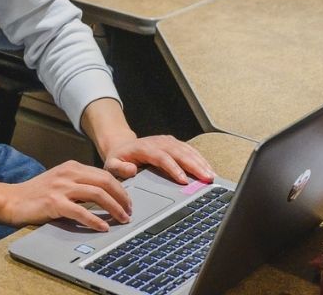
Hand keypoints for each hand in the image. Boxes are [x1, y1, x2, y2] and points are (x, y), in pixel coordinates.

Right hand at [1, 160, 131, 231]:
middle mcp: (68, 173)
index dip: (120, 188)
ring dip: (114, 208)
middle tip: (129, 211)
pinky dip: (95, 220)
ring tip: (122, 219)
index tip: (128, 201)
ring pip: (97, 194)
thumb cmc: (35, 193)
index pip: (103, 174)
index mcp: (71, 166)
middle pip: (105, 181)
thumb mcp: (60, 181)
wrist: (11, 199)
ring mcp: (61, 187)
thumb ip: (78, 183)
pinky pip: (81, 211)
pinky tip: (103, 227)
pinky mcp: (54, 203)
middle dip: (122, 197)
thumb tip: (103, 194)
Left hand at [80, 98, 215, 185]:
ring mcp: (167, 141)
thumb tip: (132, 169)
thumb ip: (119, 168)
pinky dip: (199, 158)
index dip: (174, 168)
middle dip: (194, 165)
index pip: (161, 157)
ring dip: (200, 162)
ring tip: (211, 176)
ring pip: (186, 150)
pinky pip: (189, 149)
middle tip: (206, 179)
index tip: (184, 181)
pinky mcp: (173, 143)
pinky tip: (208, 168)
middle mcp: (157, 142)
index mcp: (143, 148)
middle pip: (179, 152)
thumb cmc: (118, 158)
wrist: (121, 145)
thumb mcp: (111, 165)